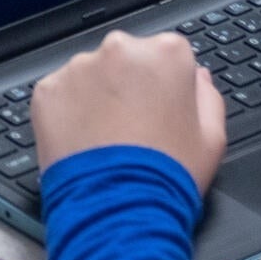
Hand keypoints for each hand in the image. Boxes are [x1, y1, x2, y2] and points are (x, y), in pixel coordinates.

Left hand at [31, 28, 226, 193]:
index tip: (161, 109)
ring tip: (106, 139)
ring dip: (96, 98)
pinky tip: (85, 142)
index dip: (165, 86)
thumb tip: (198, 78)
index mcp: (165, 53)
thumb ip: (207, 96)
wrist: (120, 209)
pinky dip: (68, 114)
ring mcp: (79, 69)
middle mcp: (119, 50)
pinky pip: (60, 96)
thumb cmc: (169, 175)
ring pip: (90, 76)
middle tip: (133, 127)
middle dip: (128, 86)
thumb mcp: (212, 138)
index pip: (166, 54)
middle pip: (125, 59)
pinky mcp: (48, 91)